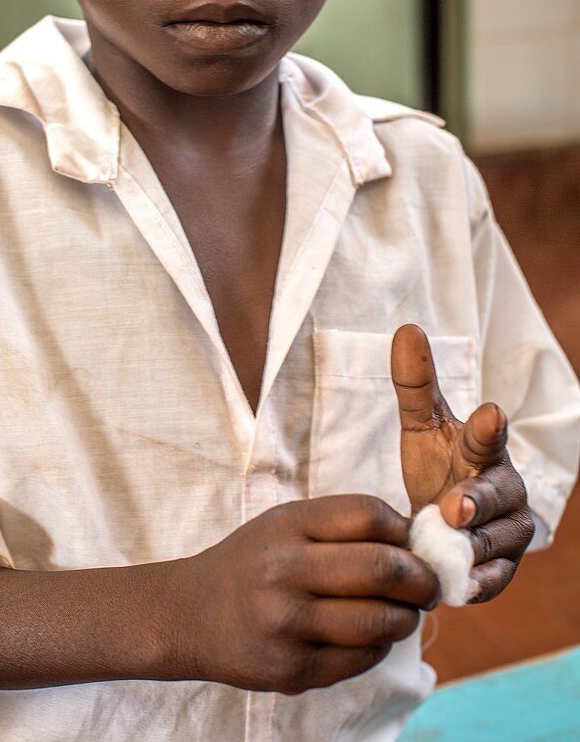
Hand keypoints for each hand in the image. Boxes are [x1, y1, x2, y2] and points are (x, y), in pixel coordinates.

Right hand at [175, 494, 438, 694]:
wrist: (190, 614)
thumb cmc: (252, 562)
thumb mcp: (285, 524)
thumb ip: (343, 526)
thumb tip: (417, 540)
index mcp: (287, 525)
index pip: (370, 514)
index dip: (405, 529)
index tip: (412, 542)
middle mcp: (285, 571)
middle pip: (384, 569)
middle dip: (423, 578)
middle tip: (430, 584)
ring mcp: (288, 625)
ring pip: (380, 621)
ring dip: (408, 617)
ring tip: (405, 612)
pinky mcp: (292, 671)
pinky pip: (361, 659)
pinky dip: (380, 646)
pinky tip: (371, 635)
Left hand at [390, 323, 534, 602]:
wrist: (442, 520)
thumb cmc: (439, 463)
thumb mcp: (421, 425)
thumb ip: (414, 384)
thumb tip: (407, 328)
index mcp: (483, 446)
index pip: (488, 434)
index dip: (489, 426)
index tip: (490, 413)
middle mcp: (503, 488)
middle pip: (497, 494)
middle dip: (476, 501)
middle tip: (451, 508)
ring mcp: (507, 530)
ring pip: (496, 541)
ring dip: (471, 545)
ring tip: (443, 547)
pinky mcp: (502, 568)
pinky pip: (493, 580)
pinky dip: (476, 583)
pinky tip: (458, 585)